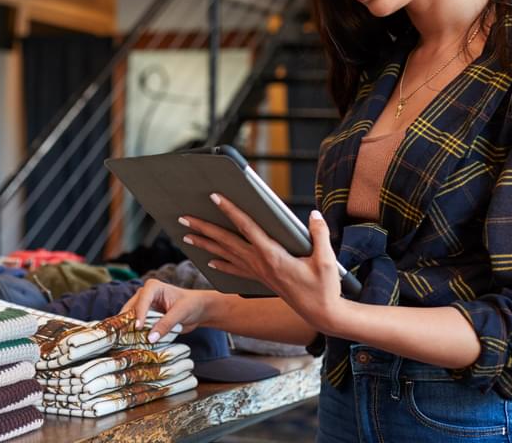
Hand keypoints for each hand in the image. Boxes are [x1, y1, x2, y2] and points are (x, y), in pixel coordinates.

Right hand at [118, 279, 220, 342]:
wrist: (198, 309)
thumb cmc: (191, 305)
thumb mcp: (180, 313)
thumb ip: (166, 324)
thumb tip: (150, 338)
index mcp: (153, 287)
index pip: (142, 301)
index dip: (139, 314)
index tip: (138, 328)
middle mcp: (144, 295)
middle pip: (131, 309)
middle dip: (128, 322)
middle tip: (125, 337)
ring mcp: (144, 307)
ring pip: (131, 318)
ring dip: (130, 330)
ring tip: (127, 342)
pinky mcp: (145, 318)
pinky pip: (137, 326)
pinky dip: (135, 334)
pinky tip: (134, 343)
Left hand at [180, 195, 342, 331]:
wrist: (321, 314)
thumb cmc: (324, 288)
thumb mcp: (327, 260)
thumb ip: (319, 234)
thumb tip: (314, 214)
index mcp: (273, 255)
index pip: (246, 227)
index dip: (230, 210)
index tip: (215, 197)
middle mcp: (260, 263)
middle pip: (226, 241)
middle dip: (203, 228)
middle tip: (184, 218)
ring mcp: (258, 272)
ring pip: (225, 254)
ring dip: (204, 244)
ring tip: (186, 235)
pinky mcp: (260, 279)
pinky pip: (234, 270)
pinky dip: (220, 263)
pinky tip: (208, 260)